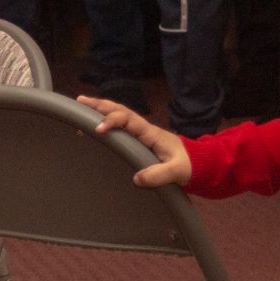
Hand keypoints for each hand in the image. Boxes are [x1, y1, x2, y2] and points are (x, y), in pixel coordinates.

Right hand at [77, 95, 191, 186]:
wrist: (199, 164)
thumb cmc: (188, 166)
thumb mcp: (176, 172)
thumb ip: (159, 175)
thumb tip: (136, 178)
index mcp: (151, 133)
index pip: (129, 120)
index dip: (113, 121)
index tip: (98, 129)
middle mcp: (144, 129)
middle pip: (120, 111)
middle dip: (100, 106)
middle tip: (80, 102)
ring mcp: (142, 133)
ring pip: (120, 115)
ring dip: (101, 110)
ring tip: (81, 108)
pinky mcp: (140, 140)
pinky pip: (121, 126)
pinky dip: (106, 121)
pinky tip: (94, 126)